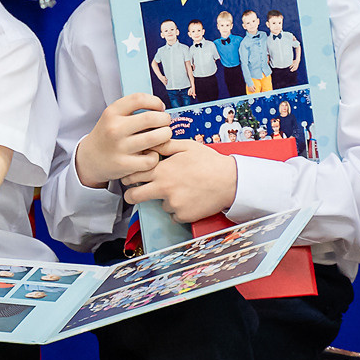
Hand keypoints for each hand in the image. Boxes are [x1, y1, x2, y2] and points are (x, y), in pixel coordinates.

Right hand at [76, 93, 177, 188]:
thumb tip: (160, 109)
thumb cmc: (108, 136)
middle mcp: (114, 128)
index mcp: (112, 113)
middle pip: (151, 118)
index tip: (160, 107)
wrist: (90, 159)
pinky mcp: (124, 165)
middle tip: (165, 122)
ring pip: (155, 138)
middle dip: (165, 119)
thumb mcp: (113, 117)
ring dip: (165, 136)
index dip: (155, 101)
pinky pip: (151, 160)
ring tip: (163, 136)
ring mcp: (119, 148)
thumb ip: (132, 110)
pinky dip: (156, 156)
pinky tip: (152, 154)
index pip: (139, 99)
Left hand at [122, 139, 238, 221]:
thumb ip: (165, 145)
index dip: (128, 177)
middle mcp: (164, 189)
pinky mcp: (183, 216)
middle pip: (134, 196)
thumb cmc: (209, 162)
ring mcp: (173, 204)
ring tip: (183, 190)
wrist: (230, 181)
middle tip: (137, 193)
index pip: (133, 176)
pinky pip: (174, 215)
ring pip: (160, 205)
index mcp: (162, 171)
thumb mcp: (187, 146)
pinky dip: (179, 209)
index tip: (130, 178)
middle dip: (132, 195)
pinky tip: (190, 199)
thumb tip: (148, 143)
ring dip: (166, 200)